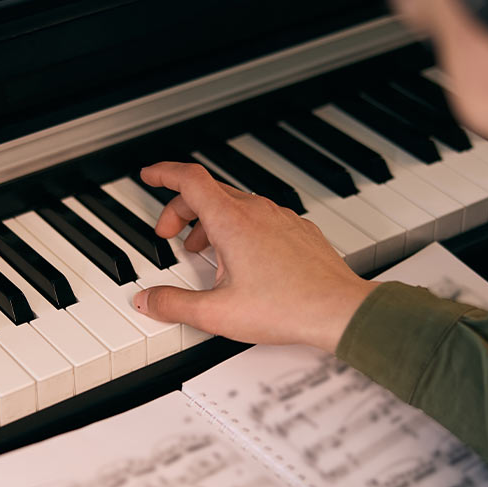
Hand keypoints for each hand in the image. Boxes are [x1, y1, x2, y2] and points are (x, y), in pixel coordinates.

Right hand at [132, 162, 377, 352]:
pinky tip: (242, 259)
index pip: (190, 179)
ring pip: (235, 204)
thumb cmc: (286, 308)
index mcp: (232, 222)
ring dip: (210, 221)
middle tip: (168, 235)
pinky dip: (239, 227)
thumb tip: (148, 301)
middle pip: (208, 192)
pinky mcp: (298, 230)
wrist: (339, 310)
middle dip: (181, 209)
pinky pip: (260, 217)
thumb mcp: (217, 313)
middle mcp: (257, 211)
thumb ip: (174, 305)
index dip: (164, 173)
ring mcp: (281, 218)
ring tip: (203, 252)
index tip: (149, 175)